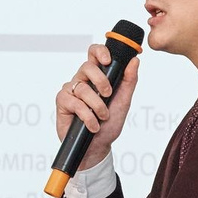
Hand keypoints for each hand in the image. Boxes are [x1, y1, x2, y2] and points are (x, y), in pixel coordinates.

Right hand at [54, 43, 139, 169]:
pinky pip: (74, 102)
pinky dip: (87, 115)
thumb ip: (129, 81)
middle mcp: (82, 80)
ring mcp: (71, 90)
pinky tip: (92, 124)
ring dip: (97, 105)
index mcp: (97, 76)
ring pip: (83, 87)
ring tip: (102, 117)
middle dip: (101, 81)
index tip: (109, 60)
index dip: (100, 51)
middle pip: (87, 66)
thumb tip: (134, 61)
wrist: (97, 146)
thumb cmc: (109, 124)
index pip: (94, 53)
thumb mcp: (124, 102)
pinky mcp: (62, 101)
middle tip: (108, 95)